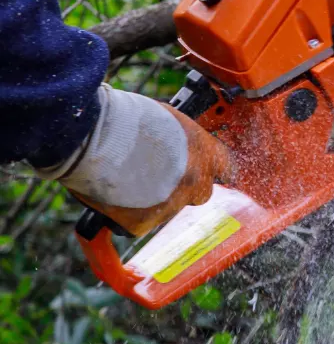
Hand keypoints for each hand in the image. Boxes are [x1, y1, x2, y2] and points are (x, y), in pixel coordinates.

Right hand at [38, 87, 234, 236]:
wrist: (97, 137)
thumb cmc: (127, 119)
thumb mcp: (168, 119)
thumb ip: (180, 140)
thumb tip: (177, 146)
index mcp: (205, 151)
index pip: (225, 166)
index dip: (214, 169)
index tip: (208, 172)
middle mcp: (195, 181)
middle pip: (200, 193)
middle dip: (183, 187)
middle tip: (159, 175)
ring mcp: (171, 205)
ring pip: (168, 209)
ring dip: (153, 199)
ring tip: (127, 179)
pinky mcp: (143, 223)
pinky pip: (138, 224)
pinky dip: (127, 214)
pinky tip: (114, 195)